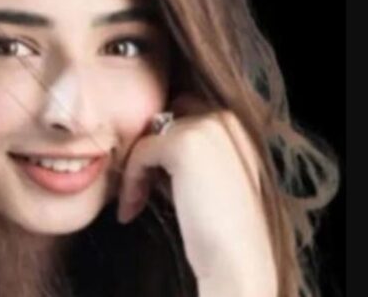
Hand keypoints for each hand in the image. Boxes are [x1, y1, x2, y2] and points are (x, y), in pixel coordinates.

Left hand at [116, 93, 276, 294]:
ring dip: (136, 169)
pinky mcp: (184, 142)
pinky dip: (130, 180)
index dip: (162, 143)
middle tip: (139, 187)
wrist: (236, 256)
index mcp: (236, 125)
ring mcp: (206, 126)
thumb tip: (149, 142)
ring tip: (134, 201)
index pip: (184, 112)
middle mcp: (225, 118)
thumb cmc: (220, 227)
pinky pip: (140, 152)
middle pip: (164, 120)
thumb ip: (188, 154)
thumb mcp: (208, 177)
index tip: (152, 179)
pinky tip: (132, 208)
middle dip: (147, 150)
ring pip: (149, 136)